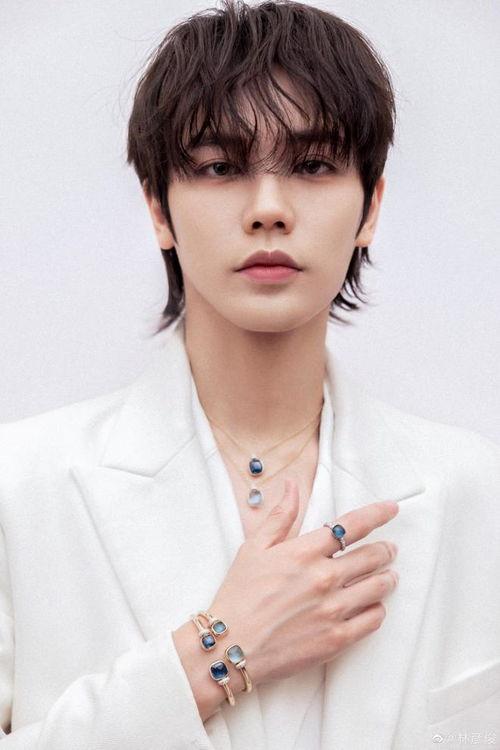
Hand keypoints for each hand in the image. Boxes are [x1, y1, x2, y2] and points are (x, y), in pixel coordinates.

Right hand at [207, 478, 399, 687]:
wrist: (229, 647)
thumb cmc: (239, 595)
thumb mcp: (254, 548)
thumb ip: (280, 515)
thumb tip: (292, 485)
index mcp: (304, 552)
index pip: (351, 525)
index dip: (377, 514)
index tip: (391, 509)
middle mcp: (324, 578)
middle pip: (372, 555)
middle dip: (385, 549)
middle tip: (389, 549)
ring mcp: (333, 609)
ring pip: (378, 587)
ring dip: (387, 578)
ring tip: (388, 576)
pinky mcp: (337, 639)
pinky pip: (373, 619)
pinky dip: (379, 609)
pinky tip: (374, 605)